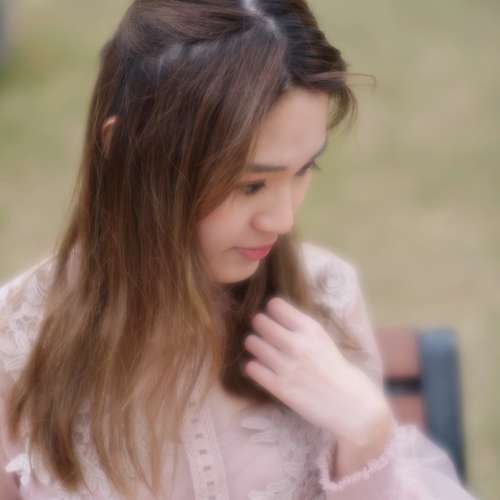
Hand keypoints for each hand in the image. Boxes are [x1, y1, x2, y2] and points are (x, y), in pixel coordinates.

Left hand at [242, 296, 393, 447]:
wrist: (351, 405)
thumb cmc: (336, 369)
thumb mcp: (322, 339)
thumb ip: (299, 327)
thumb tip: (273, 314)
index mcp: (311, 329)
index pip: (275, 305)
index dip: (271, 310)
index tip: (273, 316)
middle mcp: (297, 344)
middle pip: (260, 322)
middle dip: (259, 325)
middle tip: (262, 332)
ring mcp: (287, 366)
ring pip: (252, 343)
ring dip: (253, 344)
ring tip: (260, 349)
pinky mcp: (280, 387)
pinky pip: (252, 368)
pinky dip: (253, 366)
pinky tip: (260, 368)